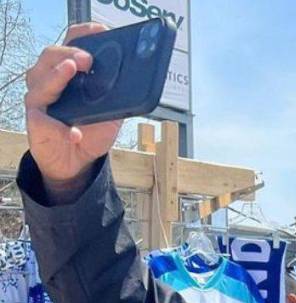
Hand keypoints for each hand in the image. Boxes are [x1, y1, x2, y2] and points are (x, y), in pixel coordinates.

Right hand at [25, 23, 121, 196]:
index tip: (101, 30)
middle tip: (88, 58)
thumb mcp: (112, 112)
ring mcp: (41, 99)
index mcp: (69, 72)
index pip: (72, 43)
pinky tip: (75, 132)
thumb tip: (140, 81)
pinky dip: (59, 125)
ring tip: (71, 69)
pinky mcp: (36, 122)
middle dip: (70, 51)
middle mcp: (50, 79)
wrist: (78, 160)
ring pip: (41, 80)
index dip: (84, 33)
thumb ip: (119, 96)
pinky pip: (42, 118)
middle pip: (52, 55)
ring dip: (57, 75)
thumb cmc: (91, 129)